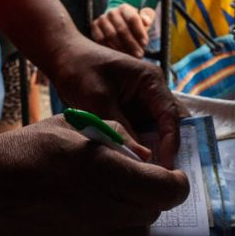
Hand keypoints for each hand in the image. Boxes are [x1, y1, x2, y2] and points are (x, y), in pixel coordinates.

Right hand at [0, 116, 188, 235]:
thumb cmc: (27, 149)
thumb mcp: (74, 126)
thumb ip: (115, 138)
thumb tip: (142, 153)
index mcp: (106, 173)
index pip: (167, 190)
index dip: (175, 182)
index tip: (170, 174)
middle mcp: (103, 212)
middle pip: (154, 212)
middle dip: (150, 195)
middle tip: (132, 179)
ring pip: (136, 235)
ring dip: (133, 216)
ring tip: (108, 196)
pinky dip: (108, 231)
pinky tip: (83, 211)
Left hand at [47, 36, 188, 168]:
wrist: (63, 59)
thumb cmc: (81, 70)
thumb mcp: (98, 99)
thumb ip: (120, 127)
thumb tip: (140, 158)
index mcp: (151, 81)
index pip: (170, 114)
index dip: (171, 141)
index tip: (166, 166)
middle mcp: (153, 93)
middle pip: (170, 124)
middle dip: (169, 149)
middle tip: (165, 176)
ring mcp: (143, 104)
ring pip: (157, 132)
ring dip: (155, 151)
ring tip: (152, 176)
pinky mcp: (131, 114)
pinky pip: (141, 134)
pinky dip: (140, 149)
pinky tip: (135, 167)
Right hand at [91, 4, 155, 57]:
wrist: (114, 21)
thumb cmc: (131, 24)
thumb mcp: (140, 19)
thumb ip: (146, 19)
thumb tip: (146, 22)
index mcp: (124, 8)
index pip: (133, 19)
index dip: (139, 32)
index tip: (145, 43)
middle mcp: (112, 12)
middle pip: (122, 29)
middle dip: (132, 44)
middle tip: (139, 54)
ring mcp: (102, 19)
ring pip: (111, 35)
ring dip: (121, 48)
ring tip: (130, 57)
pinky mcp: (94, 27)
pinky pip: (101, 39)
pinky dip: (109, 48)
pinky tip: (117, 55)